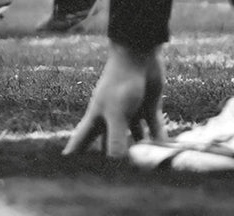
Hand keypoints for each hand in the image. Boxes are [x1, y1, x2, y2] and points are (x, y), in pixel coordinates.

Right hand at [63, 42, 166, 158]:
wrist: (139, 56)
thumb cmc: (121, 82)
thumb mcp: (117, 112)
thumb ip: (116, 138)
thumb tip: (116, 163)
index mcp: (97, 117)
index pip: (82, 138)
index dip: (74, 151)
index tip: (65, 164)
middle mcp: (112, 117)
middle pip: (109, 142)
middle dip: (112, 158)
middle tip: (114, 176)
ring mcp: (131, 113)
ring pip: (135, 138)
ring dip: (140, 151)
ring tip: (145, 168)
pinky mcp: (148, 108)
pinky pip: (155, 129)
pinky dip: (161, 141)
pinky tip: (168, 152)